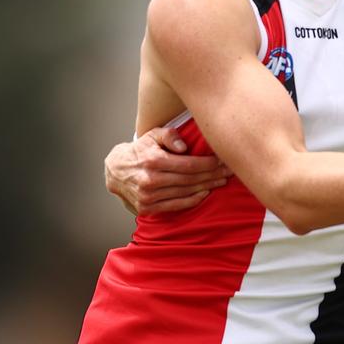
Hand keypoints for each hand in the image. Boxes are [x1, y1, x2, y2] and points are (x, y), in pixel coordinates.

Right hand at [104, 126, 230, 214]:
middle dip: (213, 175)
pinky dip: (193, 200)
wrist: (115, 171)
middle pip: (191, 179)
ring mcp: (148, 196)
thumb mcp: (152, 135)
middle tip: (229, 171)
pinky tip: (205, 193)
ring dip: (207, 187)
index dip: (209, 164)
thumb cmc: (140, 151)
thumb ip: (169, 135)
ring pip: (186, 192)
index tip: (222, 161)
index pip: (189, 165)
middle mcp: (150, 180)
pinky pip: (177, 205)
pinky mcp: (147, 208)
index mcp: (153, 161)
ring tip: (221, 181)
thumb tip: (184, 147)